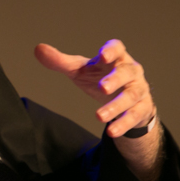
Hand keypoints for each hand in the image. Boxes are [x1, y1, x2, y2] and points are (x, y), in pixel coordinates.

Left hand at [34, 39, 154, 138]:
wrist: (126, 100)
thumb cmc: (101, 78)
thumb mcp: (80, 70)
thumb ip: (60, 61)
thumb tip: (38, 49)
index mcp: (116, 58)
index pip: (117, 48)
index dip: (111, 50)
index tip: (103, 55)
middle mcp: (131, 71)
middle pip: (127, 72)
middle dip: (115, 80)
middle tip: (102, 88)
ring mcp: (138, 90)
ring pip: (130, 96)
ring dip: (116, 106)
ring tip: (98, 116)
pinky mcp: (141, 108)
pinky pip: (134, 116)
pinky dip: (123, 124)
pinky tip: (111, 131)